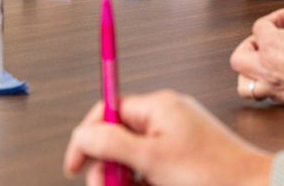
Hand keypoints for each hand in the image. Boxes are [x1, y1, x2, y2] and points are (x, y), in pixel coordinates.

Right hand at [64, 90, 271, 185]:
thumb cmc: (208, 171)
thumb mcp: (151, 158)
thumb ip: (112, 143)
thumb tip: (81, 133)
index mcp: (158, 106)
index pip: (109, 109)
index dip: (88, 135)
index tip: (74, 165)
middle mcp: (165, 117)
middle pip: (117, 137)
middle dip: (106, 166)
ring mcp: (174, 138)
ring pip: (131, 158)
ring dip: (123, 179)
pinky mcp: (181, 159)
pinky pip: (150, 169)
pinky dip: (142, 182)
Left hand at [229, 7, 283, 109]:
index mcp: (272, 46)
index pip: (260, 27)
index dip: (276, 17)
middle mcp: (267, 69)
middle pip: (239, 58)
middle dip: (248, 47)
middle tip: (263, 42)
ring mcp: (274, 88)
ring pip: (244, 86)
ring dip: (249, 74)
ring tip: (262, 66)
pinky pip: (266, 96)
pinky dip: (268, 86)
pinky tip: (279, 78)